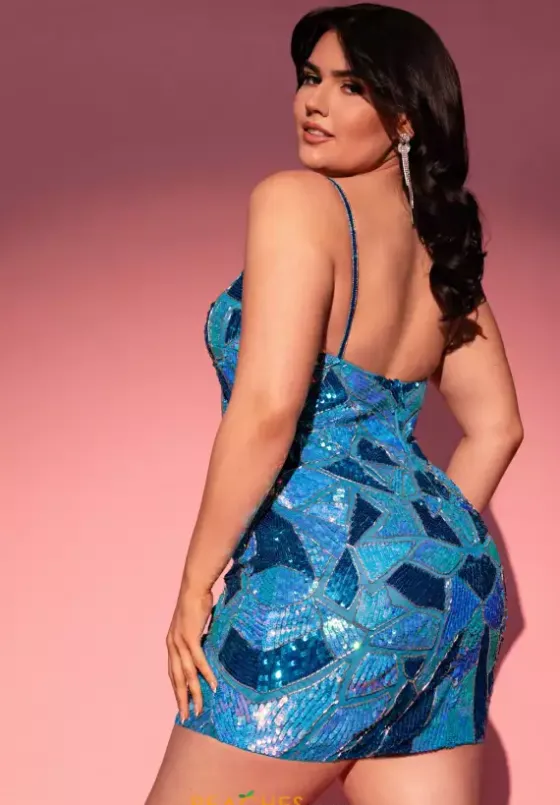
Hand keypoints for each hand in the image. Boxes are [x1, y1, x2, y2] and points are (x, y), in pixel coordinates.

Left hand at [166, 586, 218, 721]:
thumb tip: (207, 648)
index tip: (182, 705)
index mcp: (171, 644)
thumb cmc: (197, 603)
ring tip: (199, 708)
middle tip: (187, 716)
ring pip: (187, 674)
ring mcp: (179, 642)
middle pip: (176, 679)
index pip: (172, 673)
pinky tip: (212, 685)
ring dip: (194, 692)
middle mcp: (172, 646)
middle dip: (182, 699)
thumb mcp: (195, 626)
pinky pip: (199, 661)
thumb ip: (198, 639)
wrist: (194, 587)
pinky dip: (205, 674)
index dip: (176, 690)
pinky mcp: (190, 637)